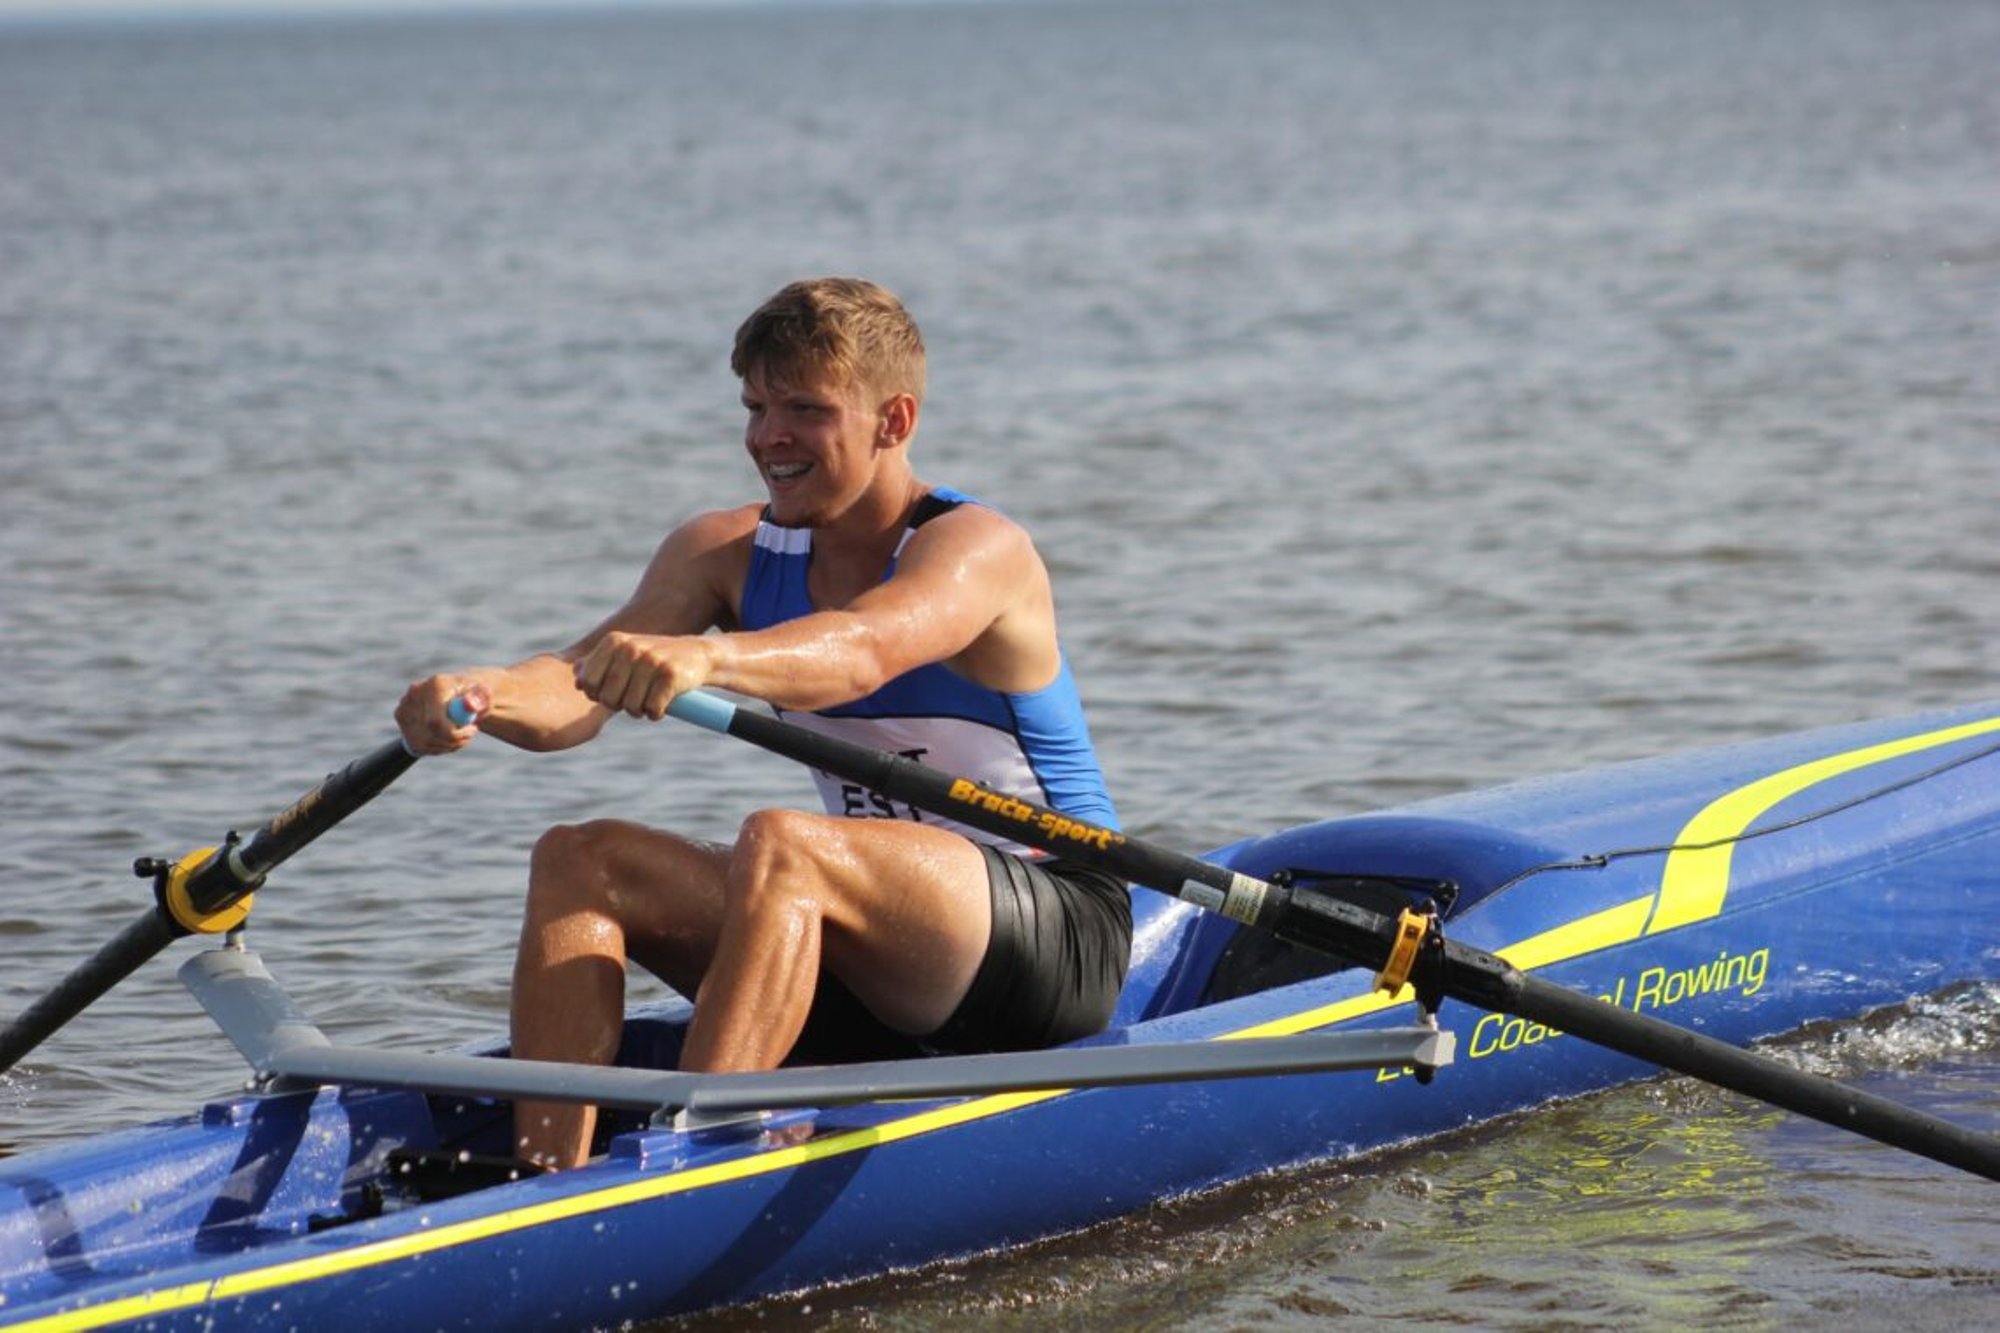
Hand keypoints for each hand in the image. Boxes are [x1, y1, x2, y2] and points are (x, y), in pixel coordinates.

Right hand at [396, 675, 487, 753]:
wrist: (459, 693)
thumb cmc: (474, 695)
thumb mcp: (484, 695)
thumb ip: (481, 699)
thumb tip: (472, 706)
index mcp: (435, 685)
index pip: (435, 722)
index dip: (455, 734)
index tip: (473, 730)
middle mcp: (414, 695)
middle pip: (430, 735)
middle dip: (454, 740)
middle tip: (470, 734)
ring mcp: (404, 709)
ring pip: (426, 743)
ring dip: (448, 744)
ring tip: (461, 732)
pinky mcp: (401, 723)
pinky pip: (420, 747)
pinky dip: (438, 746)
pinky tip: (446, 734)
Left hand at [572, 632, 712, 719]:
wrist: (698, 655)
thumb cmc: (654, 660)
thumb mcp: (624, 654)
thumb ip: (597, 664)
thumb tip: (576, 679)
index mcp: (614, 641)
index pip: (589, 683)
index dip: (599, 695)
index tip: (615, 692)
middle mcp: (631, 648)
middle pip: (609, 699)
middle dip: (621, 704)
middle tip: (636, 697)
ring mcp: (651, 660)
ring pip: (631, 707)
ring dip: (641, 710)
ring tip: (651, 698)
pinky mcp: (670, 675)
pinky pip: (653, 710)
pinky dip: (657, 713)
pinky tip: (664, 702)